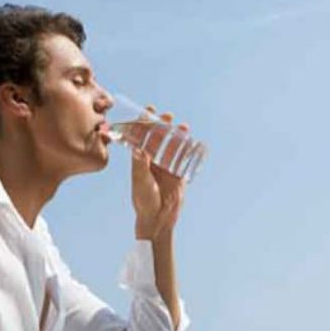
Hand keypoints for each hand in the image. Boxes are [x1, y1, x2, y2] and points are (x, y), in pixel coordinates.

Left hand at [131, 106, 189, 239]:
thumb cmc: (144, 201)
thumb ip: (140, 167)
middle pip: (158, 137)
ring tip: (183, 126)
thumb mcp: (141, 183)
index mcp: (140, 160)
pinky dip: (188, 148)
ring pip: (172, 145)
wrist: (159, 219)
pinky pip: (183, 157)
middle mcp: (153, 160)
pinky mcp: (178, 173)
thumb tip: (137, 148)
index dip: (143, 123)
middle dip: (162, 125)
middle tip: (167, 116)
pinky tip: (192, 140)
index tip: (147, 111)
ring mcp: (166, 166)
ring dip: (177, 135)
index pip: (141, 137)